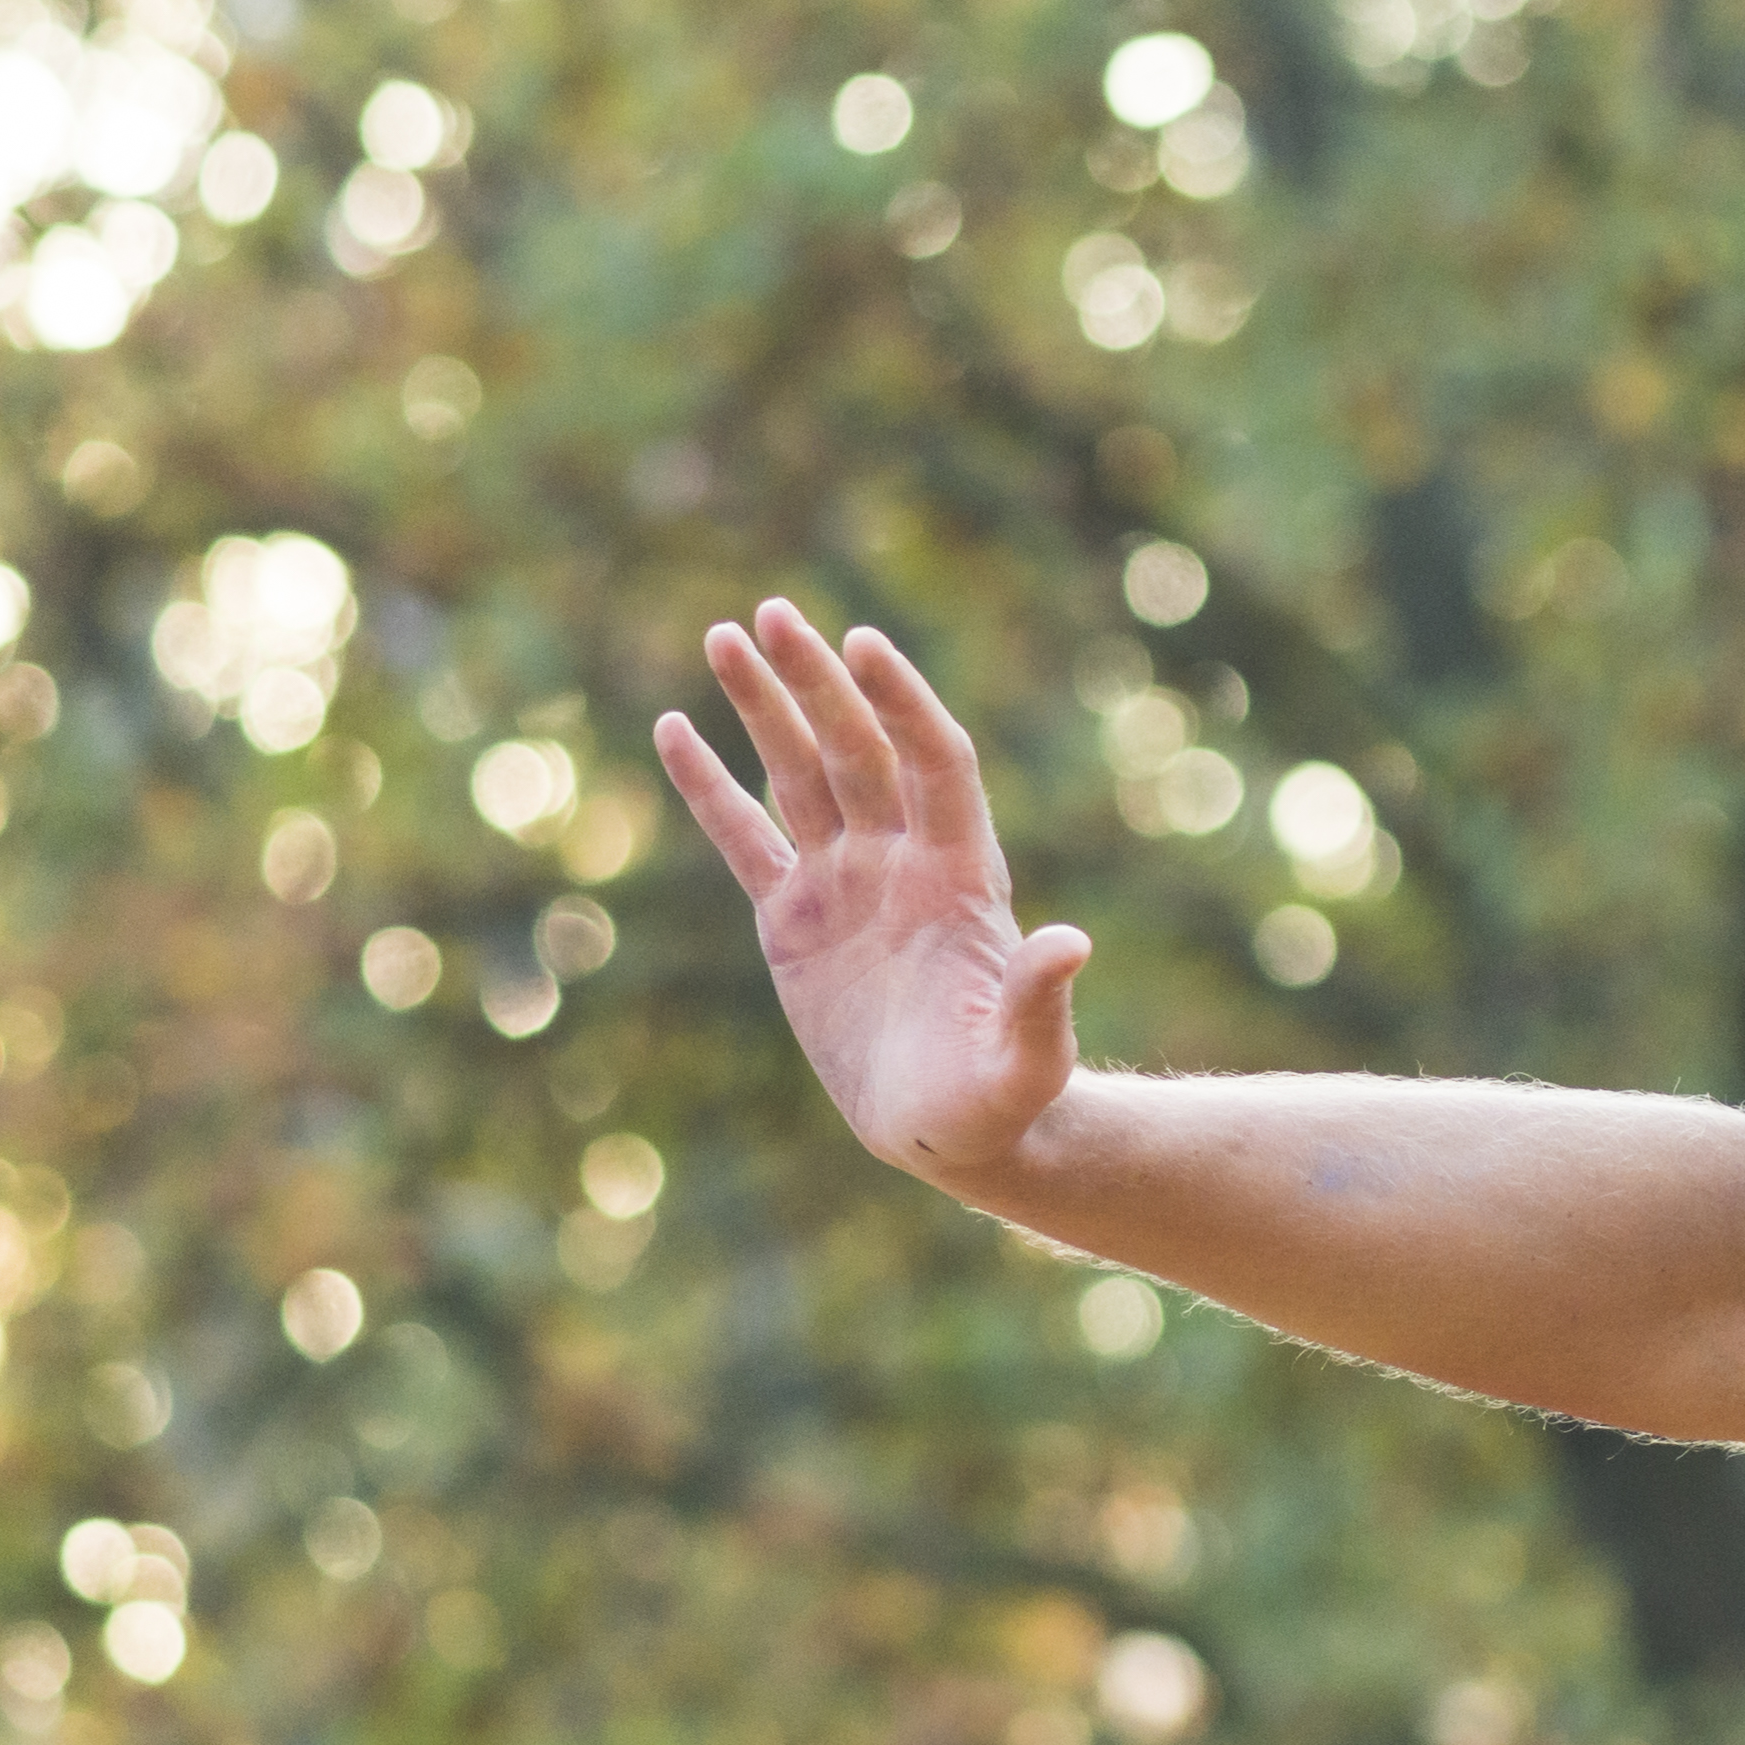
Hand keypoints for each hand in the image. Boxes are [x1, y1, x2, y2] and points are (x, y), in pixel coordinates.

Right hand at [658, 599, 1089, 1188]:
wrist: (950, 1131)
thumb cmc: (996, 1098)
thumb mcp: (1023, 1060)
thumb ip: (1039, 1001)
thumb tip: (1069, 943)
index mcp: (960, 874)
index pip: (934, 761)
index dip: (903, 703)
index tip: (865, 646)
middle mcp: (901, 859)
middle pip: (858, 747)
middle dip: (816, 681)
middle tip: (772, 613)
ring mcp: (844, 881)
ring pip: (799, 772)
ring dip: (766, 705)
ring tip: (724, 635)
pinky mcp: (792, 918)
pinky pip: (744, 838)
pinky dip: (710, 786)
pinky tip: (675, 726)